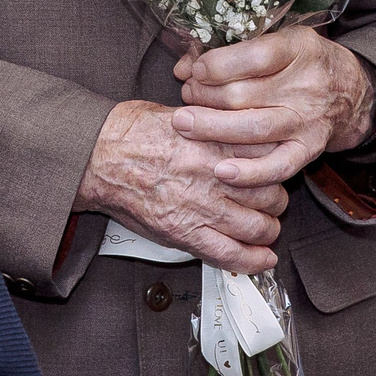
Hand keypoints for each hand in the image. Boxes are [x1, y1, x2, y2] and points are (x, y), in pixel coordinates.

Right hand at [76, 100, 290, 271]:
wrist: (97, 156)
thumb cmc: (131, 130)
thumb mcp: (182, 114)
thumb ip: (215, 126)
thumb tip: (237, 132)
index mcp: (217, 140)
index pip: (270, 155)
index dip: (277, 162)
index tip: (275, 166)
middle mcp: (216, 174)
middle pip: (271, 192)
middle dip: (276, 198)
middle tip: (271, 200)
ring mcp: (202, 206)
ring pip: (258, 226)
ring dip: (268, 229)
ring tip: (266, 227)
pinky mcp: (185, 233)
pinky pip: (230, 254)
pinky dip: (252, 261)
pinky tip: (264, 259)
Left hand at [170, 28, 375, 190]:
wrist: (349, 90)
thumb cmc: (300, 62)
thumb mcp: (276, 40)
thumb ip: (231, 51)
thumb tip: (184, 68)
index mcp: (297, 49)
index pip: (254, 57)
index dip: (218, 65)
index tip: (196, 70)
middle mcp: (305, 85)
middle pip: (244, 95)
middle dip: (204, 97)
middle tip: (186, 98)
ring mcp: (307, 120)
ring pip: (254, 129)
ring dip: (213, 129)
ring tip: (184, 125)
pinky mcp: (309, 149)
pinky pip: (278, 166)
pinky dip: (250, 173)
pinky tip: (221, 171)